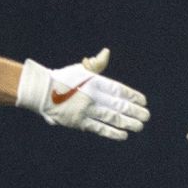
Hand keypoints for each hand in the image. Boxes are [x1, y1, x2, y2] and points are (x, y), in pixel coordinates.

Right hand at [16, 49, 150, 140]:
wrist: (41, 91)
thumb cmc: (62, 78)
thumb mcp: (80, 69)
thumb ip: (96, 64)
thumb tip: (107, 52)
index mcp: (94, 82)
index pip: (118, 89)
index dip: (132, 96)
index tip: (143, 101)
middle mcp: (92, 95)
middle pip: (118, 105)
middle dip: (134, 111)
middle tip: (146, 116)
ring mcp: (86, 109)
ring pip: (112, 117)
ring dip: (127, 122)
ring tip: (139, 126)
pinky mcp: (79, 121)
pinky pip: (99, 128)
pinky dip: (112, 132)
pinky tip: (123, 135)